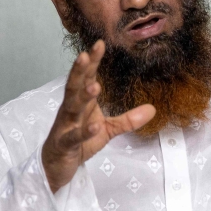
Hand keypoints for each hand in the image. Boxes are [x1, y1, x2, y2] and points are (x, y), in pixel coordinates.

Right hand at [41, 40, 155, 192]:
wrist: (56, 166)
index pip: (86, 78)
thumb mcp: (108, 130)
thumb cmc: (79, 142)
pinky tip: (96, 124)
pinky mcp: (64, 144)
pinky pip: (74, 136)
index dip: (93, 61)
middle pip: (74, 86)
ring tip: (94, 86)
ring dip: (83, 96)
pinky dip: (85, 131)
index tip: (100, 43)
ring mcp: (65, 126)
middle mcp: (71, 110)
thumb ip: (128, 120)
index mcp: (81, 102)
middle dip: (80, 70)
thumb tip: (153, 109)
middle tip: (86, 54)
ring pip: (72, 108)